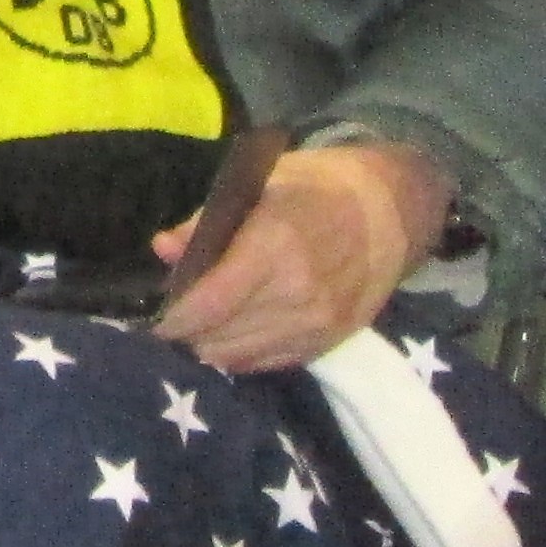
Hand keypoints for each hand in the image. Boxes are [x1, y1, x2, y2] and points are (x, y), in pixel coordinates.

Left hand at [151, 142, 449, 374]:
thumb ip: (207, 220)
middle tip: (175, 315)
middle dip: (188, 330)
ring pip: (240, 355)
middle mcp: (298, 293)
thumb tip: (163, 249)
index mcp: (276, 246)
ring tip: (202, 323)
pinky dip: (243, 353)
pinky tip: (234, 333)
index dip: (174, 318)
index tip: (155, 317)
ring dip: (212, 344)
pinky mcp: (329, 342)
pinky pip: (268, 363)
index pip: (211, 303)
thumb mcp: (260, 183)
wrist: (390, 213)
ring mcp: (317, 323)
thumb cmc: (318, 187)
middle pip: (219, 335)